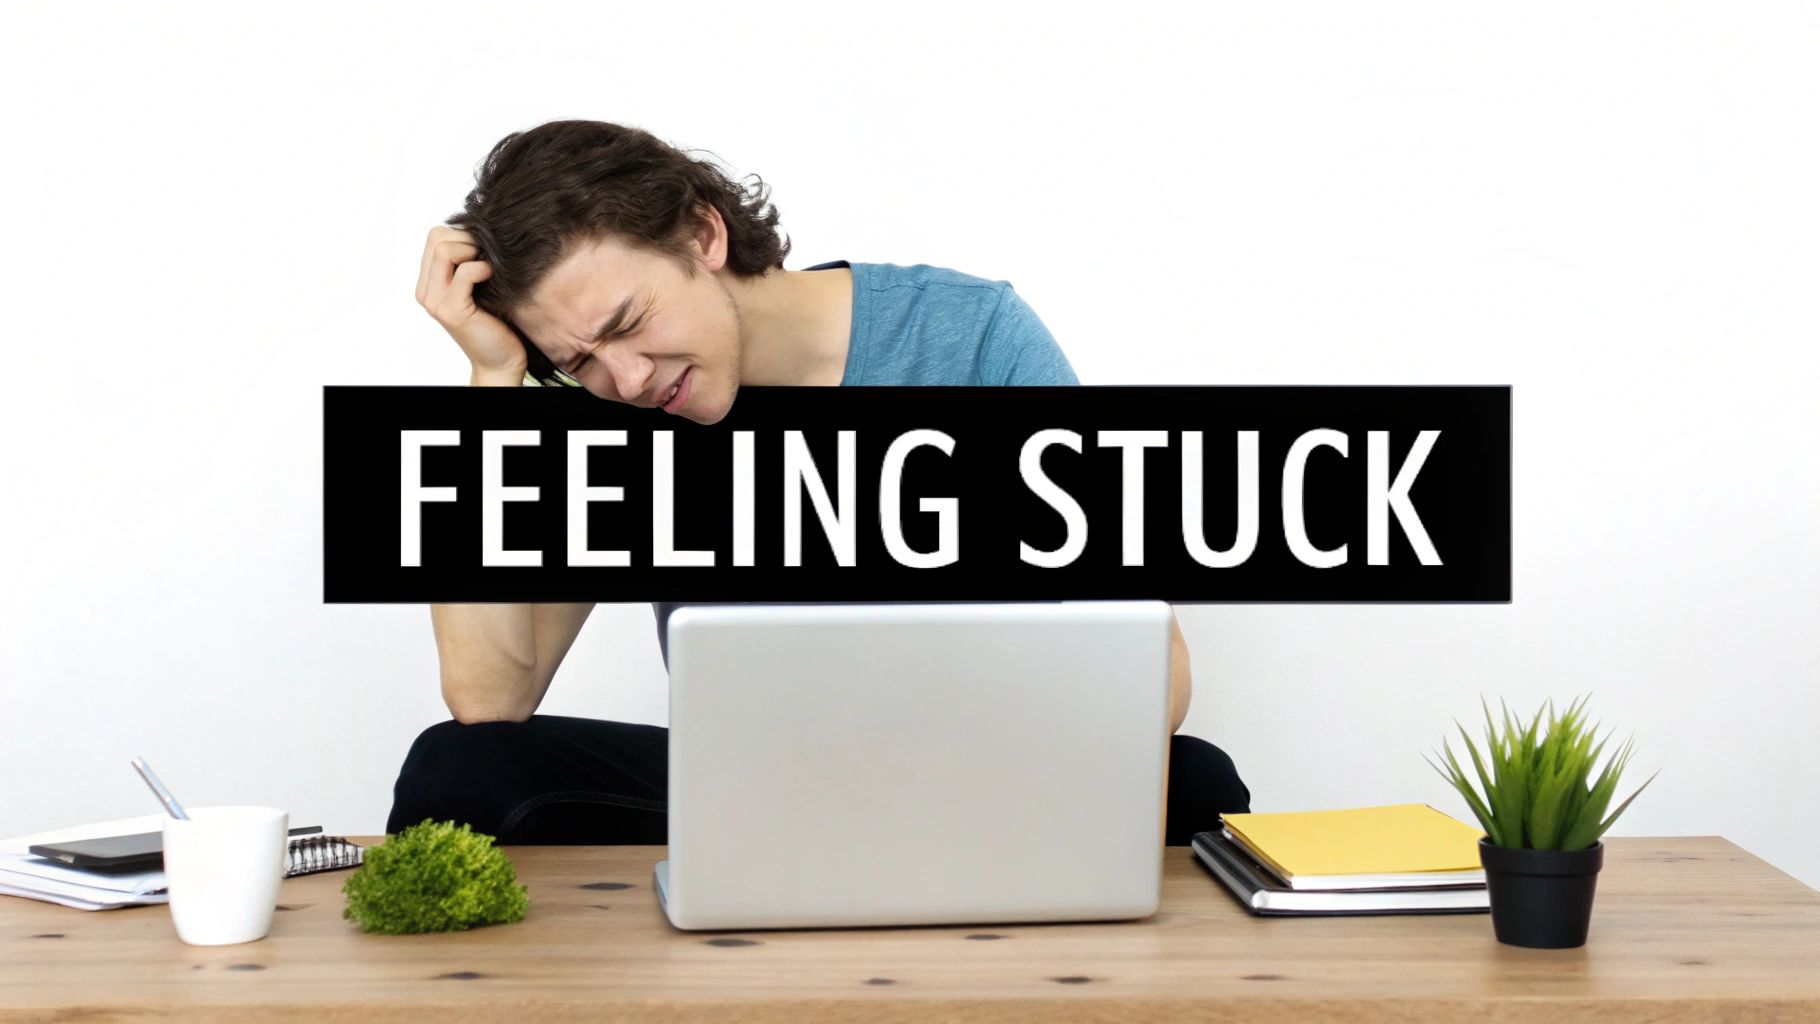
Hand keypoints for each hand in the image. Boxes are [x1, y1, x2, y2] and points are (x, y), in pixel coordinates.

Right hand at [415, 225, 528, 384]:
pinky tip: (492, 277)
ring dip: (473, 251)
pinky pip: (464, 272)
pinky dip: (482, 268)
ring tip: (490, 268)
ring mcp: (435, 301)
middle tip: (488, 257)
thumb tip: (480, 228)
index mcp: (429, 282)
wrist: (502, 360)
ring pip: (444, 249)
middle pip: (436, 237)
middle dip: (467, 238)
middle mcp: (426, 291)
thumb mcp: (481, 284)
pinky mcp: (451, 311)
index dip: (462, 234)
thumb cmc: (497, 322)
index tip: (484, 250)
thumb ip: (470, 260)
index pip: (435, 236)